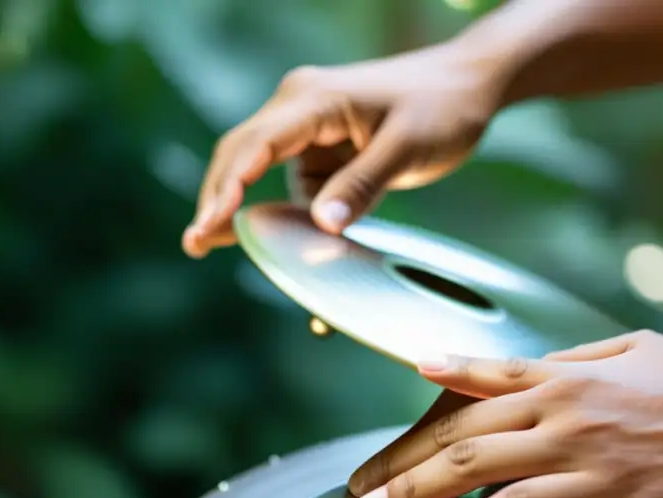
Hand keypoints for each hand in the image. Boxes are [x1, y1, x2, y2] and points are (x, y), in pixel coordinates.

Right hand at [182, 43, 500, 257]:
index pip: (254, 146)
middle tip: (194, 246)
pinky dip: (286, 216)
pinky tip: (281, 245)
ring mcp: (307, 130)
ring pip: (260, 174)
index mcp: (313, 100)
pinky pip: (292, 186)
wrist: (468, 85)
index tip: (208, 226)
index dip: (227, 189)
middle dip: (216, 201)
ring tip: (214, 247)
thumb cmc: (442, 107)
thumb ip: (363, 185)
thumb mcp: (407, 148)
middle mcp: (298, 109)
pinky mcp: (321, 151)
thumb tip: (321, 226)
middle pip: (239, 155)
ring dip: (248, 213)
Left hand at [347, 331, 662, 497]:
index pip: (480, 392)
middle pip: (473, 454)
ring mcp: (605, 474)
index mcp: (565, 386)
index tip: (385, 436)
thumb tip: (524, 362)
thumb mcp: (629, 349)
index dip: (425, 414)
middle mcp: (571, 427)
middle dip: (413, 481)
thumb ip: (569, 358)